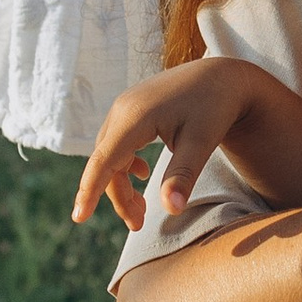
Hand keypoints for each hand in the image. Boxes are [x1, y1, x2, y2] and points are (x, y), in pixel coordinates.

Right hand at [74, 58, 289, 231]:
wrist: (223, 75)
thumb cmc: (215, 107)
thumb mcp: (202, 143)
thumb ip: (182, 176)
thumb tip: (171, 211)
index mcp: (134, 117)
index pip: (103, 161)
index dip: (89, 191)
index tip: (78, 218)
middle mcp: (121, 110)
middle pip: (106, 162)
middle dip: (118, 196)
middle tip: (138, 225)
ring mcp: (124, 107)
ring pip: (111, 154)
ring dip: (122, 183)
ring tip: (141, 210)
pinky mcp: (132, 109)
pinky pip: (118, 143)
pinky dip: (126, 165)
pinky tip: (143, 174)